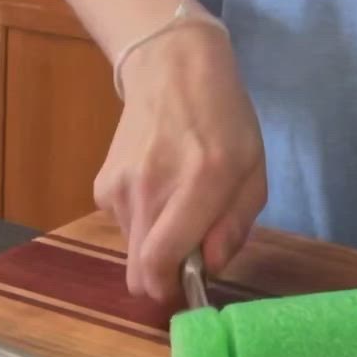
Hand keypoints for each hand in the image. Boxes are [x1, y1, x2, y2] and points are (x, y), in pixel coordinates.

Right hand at [93, 19, 267, 305]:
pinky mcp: (103, 184)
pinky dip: (140, 219)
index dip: (171, 288)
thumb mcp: (253, 168)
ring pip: (132, 250)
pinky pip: (122, 224)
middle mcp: (152, 188)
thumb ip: (236, 223)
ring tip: (177, 202)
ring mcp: (121, 185)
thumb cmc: (224, 119)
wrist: (172, 67)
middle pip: (138, 272)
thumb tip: (208, 266)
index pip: (161, 262)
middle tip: (188, 248)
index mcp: (199, 183)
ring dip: (155, 241)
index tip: (187, 284)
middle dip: (163, 275)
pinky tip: (157, 185)